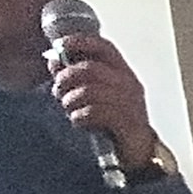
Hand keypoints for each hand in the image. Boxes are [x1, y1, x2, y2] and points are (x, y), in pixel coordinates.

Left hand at [47, 32, 157, 165]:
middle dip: (67, 78)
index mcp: (122, 72)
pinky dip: (80, 116)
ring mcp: (130, 103)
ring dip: (71, 100)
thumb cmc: (114, 120)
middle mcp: (129, 83)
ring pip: (90, 91)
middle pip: (91, 68)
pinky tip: (78, 121)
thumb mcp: (95, 94)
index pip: (104, 47)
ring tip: (69, 108)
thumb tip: (54, 59)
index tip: (60, 45)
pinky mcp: (127, 122)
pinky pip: (95, 112)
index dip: (81, 42)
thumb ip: (76, 76)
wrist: (138, 151)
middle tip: (58, 90)